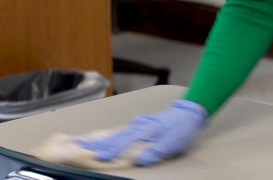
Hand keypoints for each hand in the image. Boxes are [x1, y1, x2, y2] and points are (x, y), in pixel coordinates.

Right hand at [79, 100, 206, 166]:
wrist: (188, 113)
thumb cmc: (180, 130)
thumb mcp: (170, 144)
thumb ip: (154, 151)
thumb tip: (138, 159)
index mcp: (143, 132)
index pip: (123, 144)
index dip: (110, 151)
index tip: (97, 157)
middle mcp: (138, 126)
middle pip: (116, 137)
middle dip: (100, 144)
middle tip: (85, 147)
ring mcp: (138, 123)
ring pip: (117, 133)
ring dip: (103, 139)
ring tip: (88, 142)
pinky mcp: (141, 123)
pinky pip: (122, 130)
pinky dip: (111, 134)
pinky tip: (106, 136)